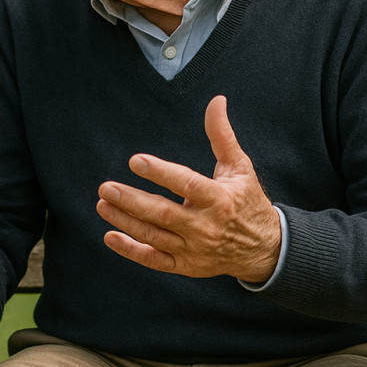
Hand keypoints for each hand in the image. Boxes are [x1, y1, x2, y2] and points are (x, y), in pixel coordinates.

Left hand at [96, 95, 281, 282]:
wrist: (264, 250)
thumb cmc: (247, 200)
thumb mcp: (240, 167)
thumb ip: (222, 135)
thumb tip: (216, 100)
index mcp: (219, 199)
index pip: (186, 184)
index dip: (160, 172)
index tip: (135, 160)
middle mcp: (206, 227)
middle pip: (164, 214)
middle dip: (132, 201)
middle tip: (105, 187)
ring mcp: (194, 249)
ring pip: (155, 236)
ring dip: (125, 221)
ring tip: (102, 204)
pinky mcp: (186, 266)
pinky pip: (155, 260)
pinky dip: (132, 251)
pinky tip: (110, 236)